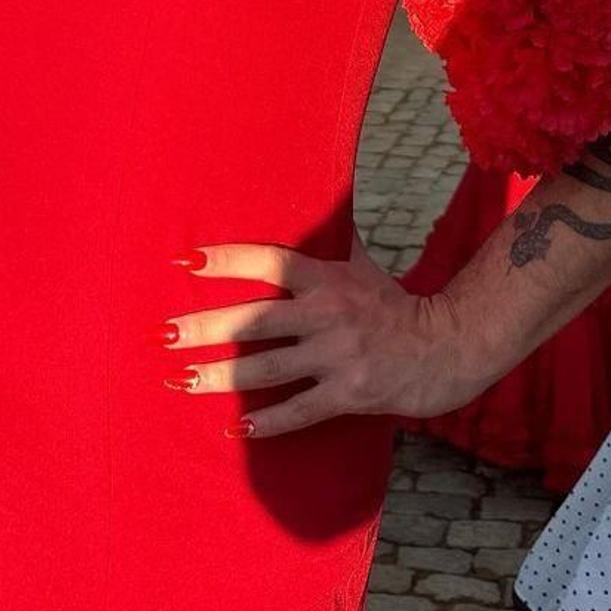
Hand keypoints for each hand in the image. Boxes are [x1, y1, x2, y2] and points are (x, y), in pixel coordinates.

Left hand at [161, 235, 470, 437]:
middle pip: (256, 320)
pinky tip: (238, 426)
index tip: (188, 261)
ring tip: (184, 380)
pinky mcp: (348, 393)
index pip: (270, 262)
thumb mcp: (360, 264)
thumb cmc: (393, 302)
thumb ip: (328, 239)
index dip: (229, 260)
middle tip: (166, 334)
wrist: (444, 347)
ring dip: (222, 377)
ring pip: (268, 368)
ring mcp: (338, 356)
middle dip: (207, 328)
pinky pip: (300, 410)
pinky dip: (269, 420)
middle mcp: (328, 314)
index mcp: (327, 278)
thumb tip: (318, 184)